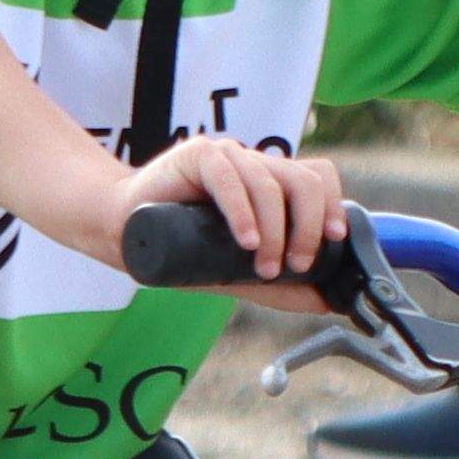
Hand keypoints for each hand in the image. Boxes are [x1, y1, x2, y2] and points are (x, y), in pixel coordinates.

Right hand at [113, 124, 349, 310]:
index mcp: (270, 184)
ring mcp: (227, 156)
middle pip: (304, 180)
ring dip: (275, 231)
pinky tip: (246, 241)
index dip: (333, 206)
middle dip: (308, 227)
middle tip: (296, 264)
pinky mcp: (197, 155)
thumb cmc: (182, 247)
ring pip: (269, 183)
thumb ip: (282, 287)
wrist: (126, 234)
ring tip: (263, 266)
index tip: (333, 242)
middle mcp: (254, 166)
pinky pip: (229, 177)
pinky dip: (243, 213)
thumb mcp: (240, 272)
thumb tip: (328, 303)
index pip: (318, 178)